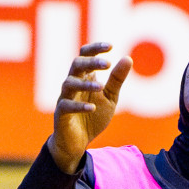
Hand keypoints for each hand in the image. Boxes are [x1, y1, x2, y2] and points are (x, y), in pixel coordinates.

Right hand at [46, 42, 132, 172]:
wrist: (78, 142)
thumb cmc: (93, 116)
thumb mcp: (110, 97)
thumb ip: (116, 79)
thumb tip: (128, 58)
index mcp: (84, 77)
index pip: (85, 55)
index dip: (95, 48)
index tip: (111, 46)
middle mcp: (73, 84)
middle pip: (76, 65)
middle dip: (91, 62)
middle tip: (107, 63)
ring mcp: (65, 98)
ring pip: (69, 83)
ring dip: (85, 84)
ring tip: (100, 86)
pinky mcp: (60, 114)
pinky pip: (66, 106)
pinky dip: (79, 106)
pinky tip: (92, 107)